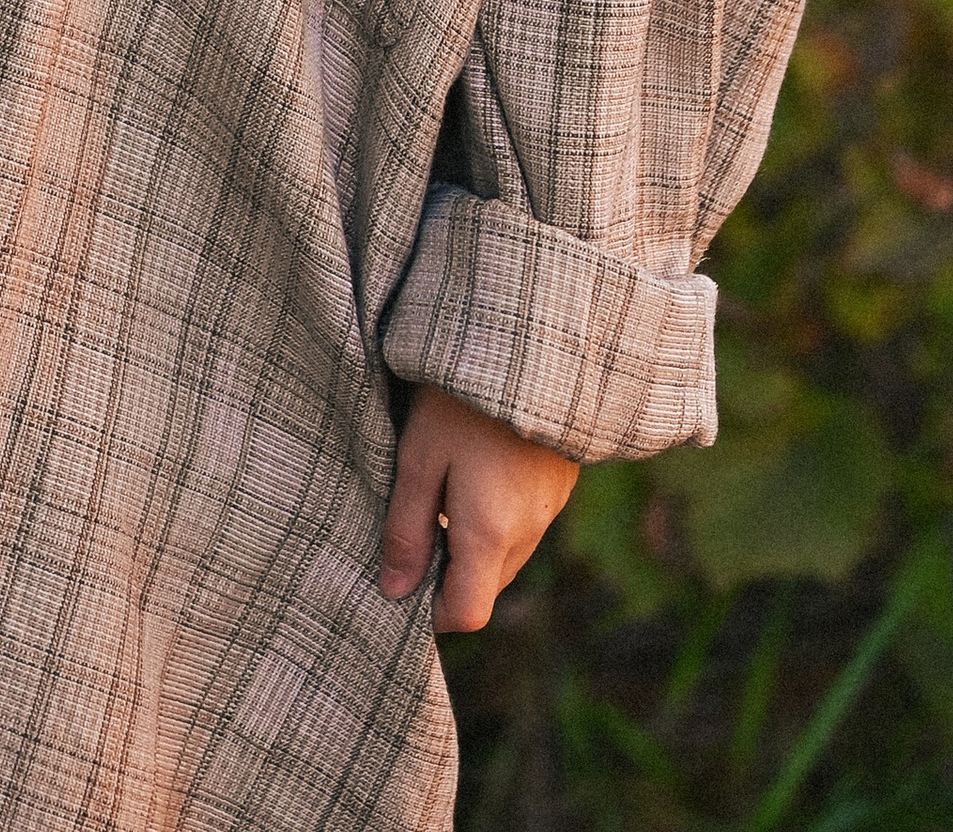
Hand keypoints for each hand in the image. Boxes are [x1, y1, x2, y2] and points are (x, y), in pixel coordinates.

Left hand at [379, 384, 578, 632]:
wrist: (533, 338)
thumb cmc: (463, 396)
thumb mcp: (419, 456)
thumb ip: (407, 529)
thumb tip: (394, 592)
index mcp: (491, 534)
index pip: (466, 614)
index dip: (430, 611)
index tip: (401, 578)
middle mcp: (528, 532)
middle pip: (484, 586)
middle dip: (447, 572)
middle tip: (412, 521)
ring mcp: (549, 509)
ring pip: (503, 556)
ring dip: (471, 542)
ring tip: (441, 485)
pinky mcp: (558, 484)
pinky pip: (522, 524)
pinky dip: (495, 517)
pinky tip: (475, 467)